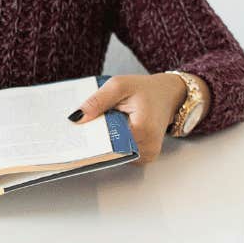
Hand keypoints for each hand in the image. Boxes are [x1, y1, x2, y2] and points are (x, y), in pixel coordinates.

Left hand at [69, 72, 188, 163]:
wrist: (167, 95)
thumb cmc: (146, 90)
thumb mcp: (119, 85)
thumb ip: (97, 101)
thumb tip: (77, 118)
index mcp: (142, 130)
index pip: (107, 142)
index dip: (91, 137)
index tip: (76, 133)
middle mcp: (147, 148)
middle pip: (111, 151)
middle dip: (95, 141)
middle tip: (81, 130)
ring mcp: (147, 155)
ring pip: (116, 154)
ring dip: (104, 143)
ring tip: (96, 128)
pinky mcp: (145, 157)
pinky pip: (123, 154)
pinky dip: (114, 145)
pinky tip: (108, 133)